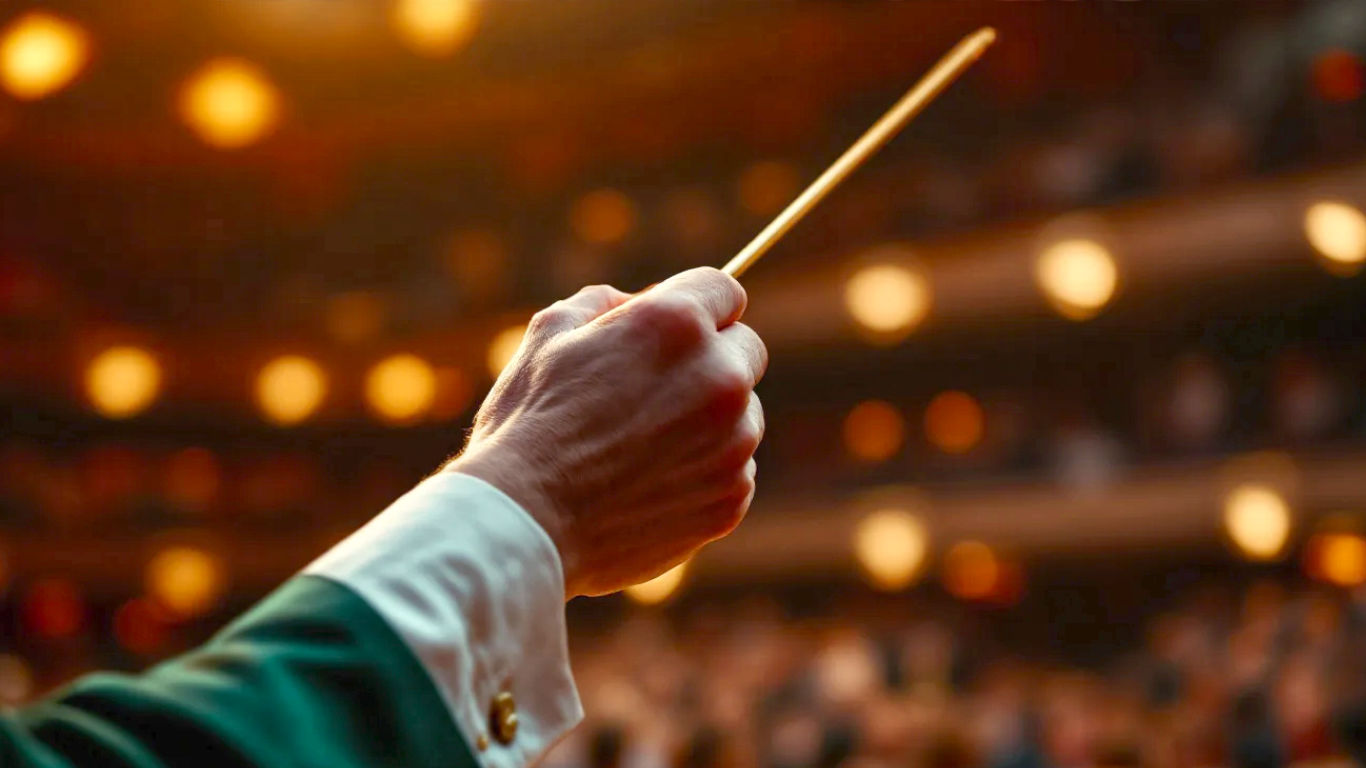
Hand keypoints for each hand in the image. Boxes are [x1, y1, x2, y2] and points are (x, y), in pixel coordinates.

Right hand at [448, 267, 766, 598]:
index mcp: (676, 324)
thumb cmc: (528, 424)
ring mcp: (734, 442)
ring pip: (744, 416)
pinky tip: (648, 486)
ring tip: (641, 448)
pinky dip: (703, 473)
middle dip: (711, 360)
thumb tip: (634, 302)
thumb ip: (603, 303)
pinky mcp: (732, 498)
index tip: (682, 328)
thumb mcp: (548, 335)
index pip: (725, 291)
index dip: (701, 306)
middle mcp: (719, 377)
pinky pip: (735, 471)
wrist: (525, 526)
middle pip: (747, 350)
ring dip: (710, 422)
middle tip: (656, 390)